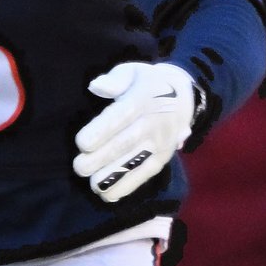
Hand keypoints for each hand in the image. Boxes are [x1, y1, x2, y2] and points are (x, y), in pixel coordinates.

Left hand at [73, 61, 199, 202]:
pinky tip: (109, 194)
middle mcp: (154, 122)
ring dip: (113, 176)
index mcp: (144, 98)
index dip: (102, 130)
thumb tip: (96, 86)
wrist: (185, 95)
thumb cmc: (148, 83)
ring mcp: (161, 142)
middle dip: (101, 158)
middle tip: (79, 167)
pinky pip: (146, 173)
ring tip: (94, 185)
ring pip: (136, 162)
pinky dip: (128, 185)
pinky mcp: (164, 157)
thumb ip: (115, 79)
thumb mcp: (133, 72)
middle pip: (126, 142)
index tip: (82, 143)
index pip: (122, 115)